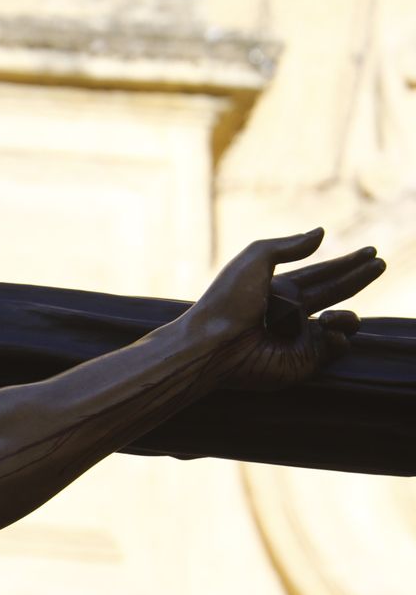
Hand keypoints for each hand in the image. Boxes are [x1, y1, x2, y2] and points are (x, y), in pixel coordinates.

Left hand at [188, 228, 383, 389]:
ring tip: (330, 317)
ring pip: (341, 323)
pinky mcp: (304, 362)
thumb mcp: (254, 260)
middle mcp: (291, 313)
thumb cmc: (228, 301)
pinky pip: (336, 347)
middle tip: (380, 263)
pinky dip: (338, 337)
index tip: (370, 251)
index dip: (345, 263)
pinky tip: (325, 331)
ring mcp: (299, 338)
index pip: (320, 273)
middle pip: (335, 293)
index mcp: (279, 290)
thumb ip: (287, 246)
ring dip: (346, 316)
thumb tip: (321, 233)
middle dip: (359, 278)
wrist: (213, 344)